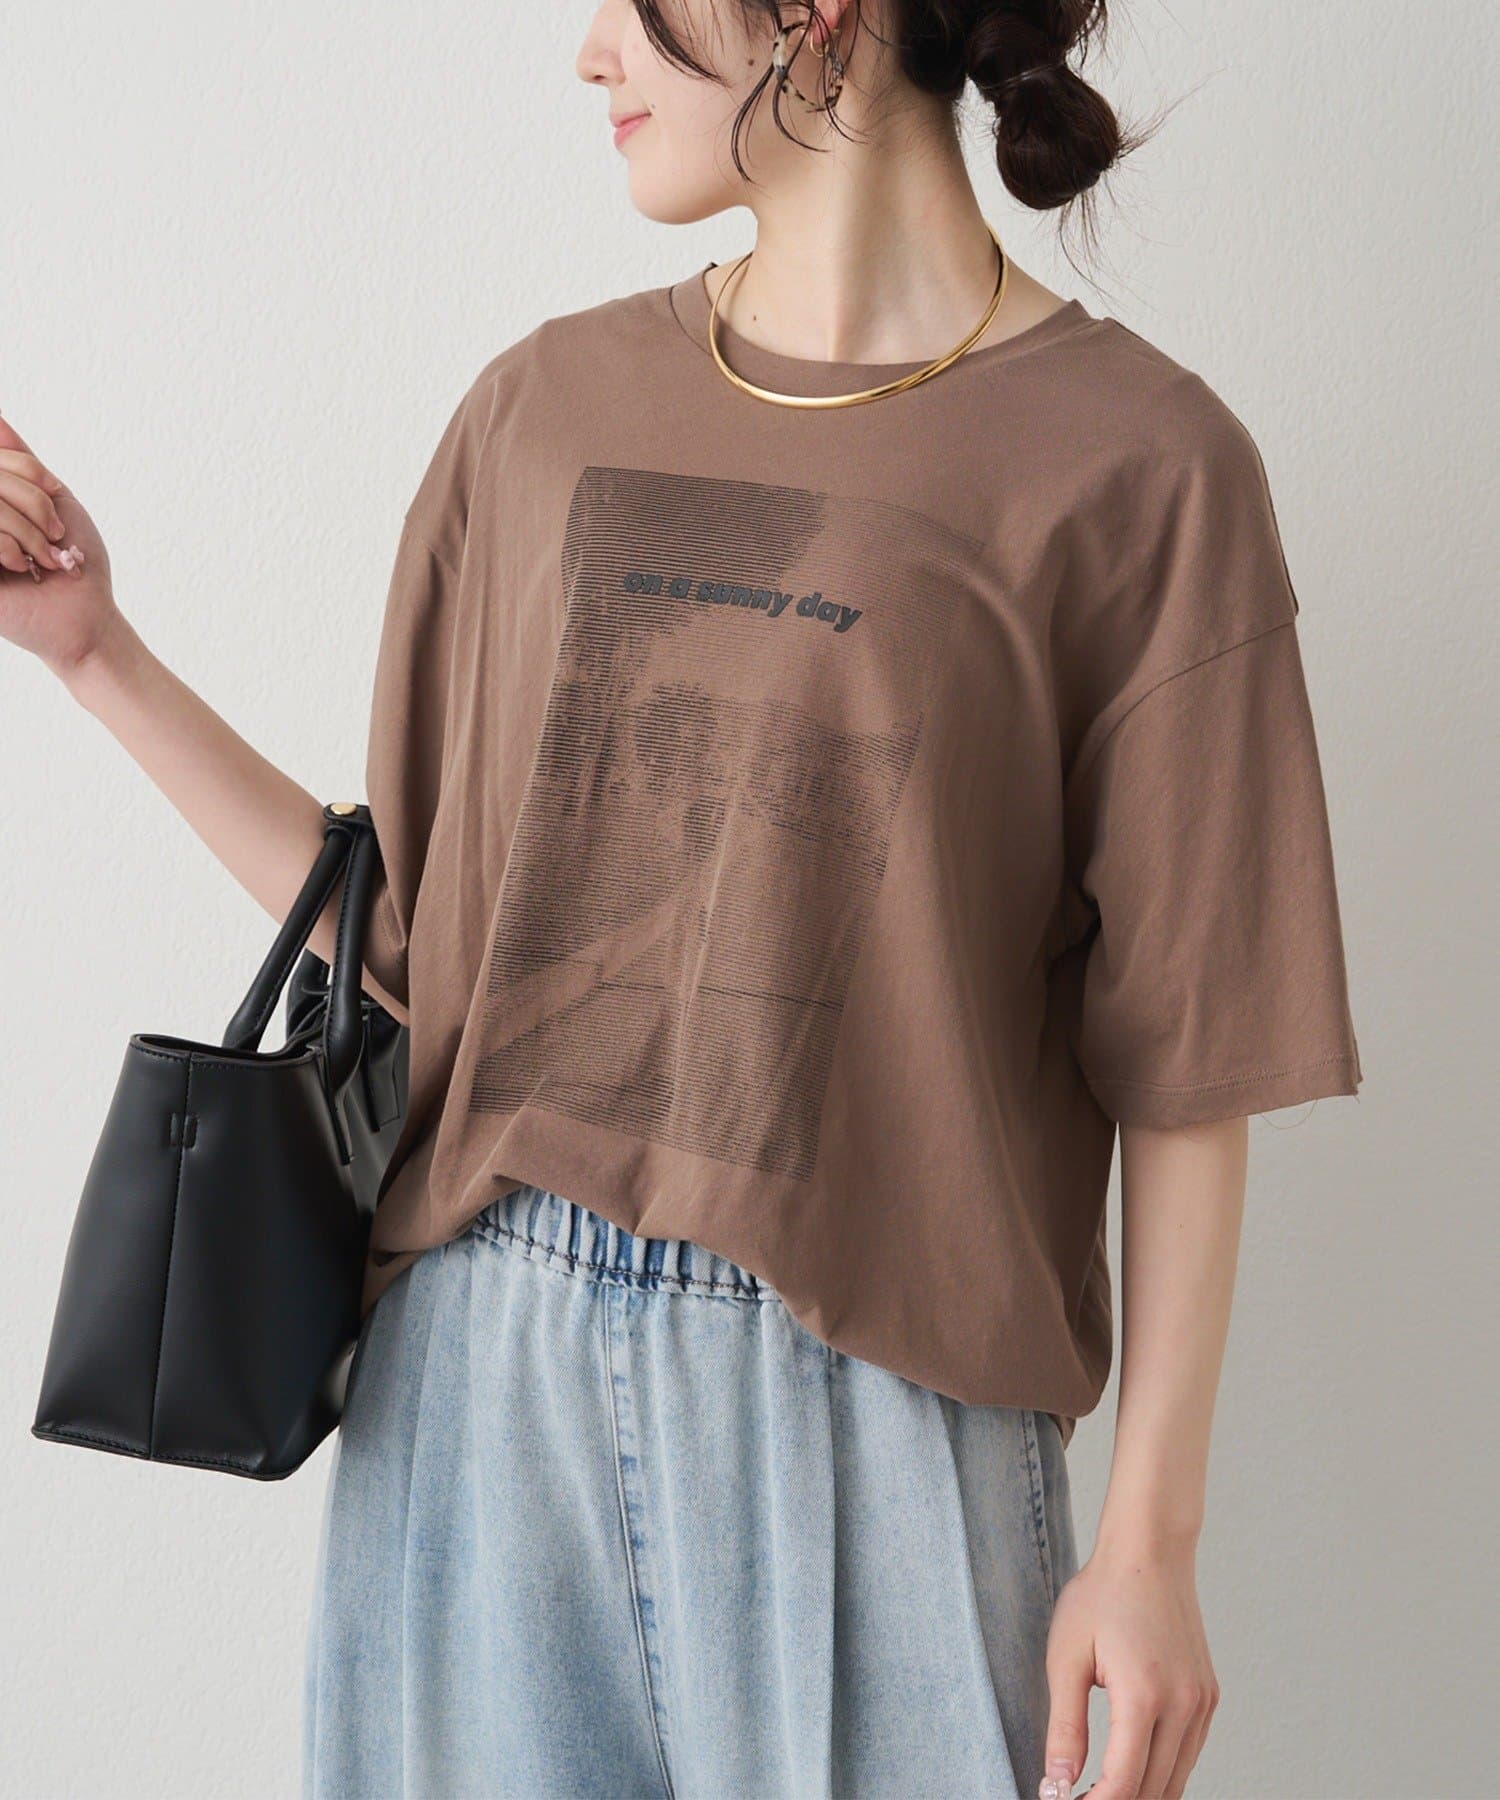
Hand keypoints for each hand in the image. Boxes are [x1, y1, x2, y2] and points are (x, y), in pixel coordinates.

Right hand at [0, 411, 120, 679]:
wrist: (86, 617)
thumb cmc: (75, 563)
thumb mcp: (57, 501)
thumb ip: (21, 462)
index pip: (1, 456)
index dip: (30, 475)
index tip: (54, 503)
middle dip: (34, 505)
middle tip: (55, 538)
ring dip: (28, 531)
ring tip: (44, 559)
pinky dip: (8, 547)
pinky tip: (22, 569)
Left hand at [1039, 1535, 1219, 1798]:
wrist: (1149, 1551)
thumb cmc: (1102, 1594)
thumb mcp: (1067, 1657)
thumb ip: (1065, 1727)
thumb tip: (1057, 1785)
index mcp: (1144, 1695)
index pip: (1123, 1784)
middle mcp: (1184, 1705)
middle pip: (1153, 1790)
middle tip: (1078, 1797)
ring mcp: (1202, 1703)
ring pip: (1176, 1779)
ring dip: (1141, 1793)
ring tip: (1099, 1790)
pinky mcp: (1208, 1697)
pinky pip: (1188, 1754)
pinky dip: (1162, 1772)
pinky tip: (1131, 1768)